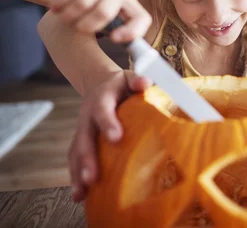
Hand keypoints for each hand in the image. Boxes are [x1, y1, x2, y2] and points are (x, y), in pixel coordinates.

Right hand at [41, 0, 150, 42]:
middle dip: (84, 24)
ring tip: (61, 13)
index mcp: (127, 1)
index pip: (142, 18)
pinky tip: (56, 3)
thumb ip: (105, 31)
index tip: (113, 39)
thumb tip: (112, 49)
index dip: (132, 31)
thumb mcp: (92, 19)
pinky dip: (60, 2)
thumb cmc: (75, 2)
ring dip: (67, 13)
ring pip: (85, 2)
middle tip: (72, 25)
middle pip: (106, 12)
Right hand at [69, 70, 151, 202]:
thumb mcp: (130, 76)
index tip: (117, 138)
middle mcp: (87, 115)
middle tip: (92, 177)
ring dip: (78, 172)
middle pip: (84, 137)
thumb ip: (138, 79)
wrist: (101, 83)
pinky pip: (75, 159)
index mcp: (101, 98)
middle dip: (87, 158)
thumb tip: (144, 83)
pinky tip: (81, 195)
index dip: (108, 123)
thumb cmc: (123, 84)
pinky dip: (76, 176)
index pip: (103, 110)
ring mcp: (82, 129)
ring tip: (82, 192)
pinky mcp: (81, 141)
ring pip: (76, 151)